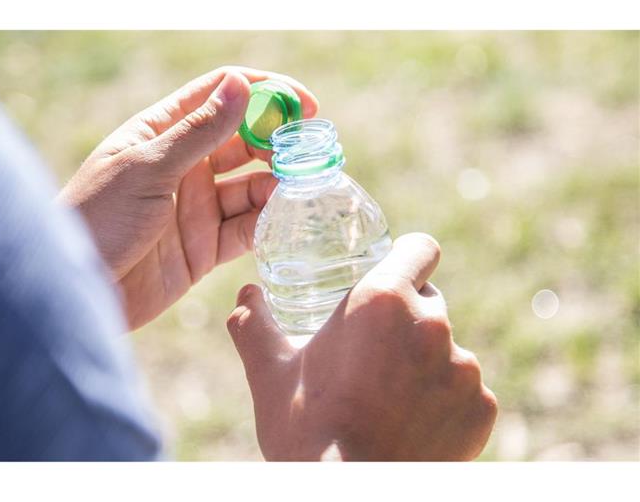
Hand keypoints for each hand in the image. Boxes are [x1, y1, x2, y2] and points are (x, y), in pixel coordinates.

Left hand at [59, 67, 318, 328]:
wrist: (73, 291)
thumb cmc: (97, 218)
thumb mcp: (147, 168)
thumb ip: (198, 131)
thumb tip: (242, 84)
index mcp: (162, 132)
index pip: (219, 95)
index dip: (264, 93)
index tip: (303, 103)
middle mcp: (184, 166)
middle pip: (243, 140)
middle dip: (278, 141)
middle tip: (309, 151)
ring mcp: (195, 207)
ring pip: (250, 186)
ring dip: (277, 183)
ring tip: (299, 186)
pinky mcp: (204, 248)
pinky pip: (245, 229)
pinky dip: (267, 222)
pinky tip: (282, 217)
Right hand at [227, 233, 497, 460]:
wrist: (349, 497)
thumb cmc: (307, 433)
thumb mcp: (270, 374)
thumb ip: (253, 325)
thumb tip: (244, 297)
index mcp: (383, 300)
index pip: (421, 248)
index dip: (407, 258)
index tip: (392, 275)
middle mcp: (433, 325)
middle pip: (429, 300)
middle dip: (404, 319)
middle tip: (371, 351)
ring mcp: (464, 369)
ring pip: (446, 349)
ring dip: (423, 362)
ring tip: (388, 397)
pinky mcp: (481, 408)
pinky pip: (466, 391)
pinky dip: (444, 401)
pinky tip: (412, 424)